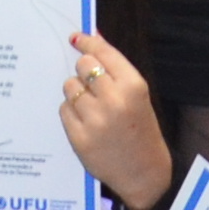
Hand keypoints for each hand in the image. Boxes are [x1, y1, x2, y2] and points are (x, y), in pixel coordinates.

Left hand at [59, 30, 169, 207]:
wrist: (144, 172)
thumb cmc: (140, 128)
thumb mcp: (137, 95)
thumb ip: (116, 68)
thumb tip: (93, 36)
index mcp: (133, 86)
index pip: (103, 53)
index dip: (87, 43)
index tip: (76, 38)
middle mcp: (114, 100)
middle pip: (82, 66)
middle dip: (84, 71)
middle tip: (91, 84)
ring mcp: (95, 120)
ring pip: (70, 87)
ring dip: (76, 93)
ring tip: (91, 108)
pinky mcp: (79, 137)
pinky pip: (63, 109)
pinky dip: (71, 113)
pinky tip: (85, 122)